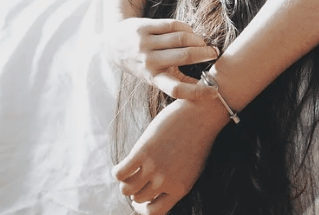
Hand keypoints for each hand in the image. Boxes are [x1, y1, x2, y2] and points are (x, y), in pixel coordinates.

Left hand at [106, 18, 218, 99]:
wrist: (113, 45)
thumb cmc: (142, 64)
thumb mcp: (155, 77)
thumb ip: (178, 81)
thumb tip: (207, 89)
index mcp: (152, 79)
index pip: (176, 89)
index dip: (197, 91)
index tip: (214, 91)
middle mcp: (148, 62)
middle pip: (185, 56)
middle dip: (205, 54)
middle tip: (214, 53)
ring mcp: (145, 44)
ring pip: (181, 38)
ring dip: (198, 40)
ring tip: (202, 43)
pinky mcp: (144, 27)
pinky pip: (173, 25)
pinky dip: (187, 29)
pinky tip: (190, 32)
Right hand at [113, 98, 228, 213]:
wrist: (202, 114)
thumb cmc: (197, 138)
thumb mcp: (191, 168)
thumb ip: (175, 183)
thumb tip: (152, 193)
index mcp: (180, 189)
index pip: (155, 212)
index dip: (143, 207)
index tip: (140, 199)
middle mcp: (166, 182)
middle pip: (139, 198)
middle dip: (135, 190)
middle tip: (135, 177)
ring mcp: (154, 167)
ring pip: (127, 189)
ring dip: (125, 182)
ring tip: (129, 171)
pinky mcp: (143, 152)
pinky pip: (119, 173)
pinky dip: (117, 171)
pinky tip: (121, 165)